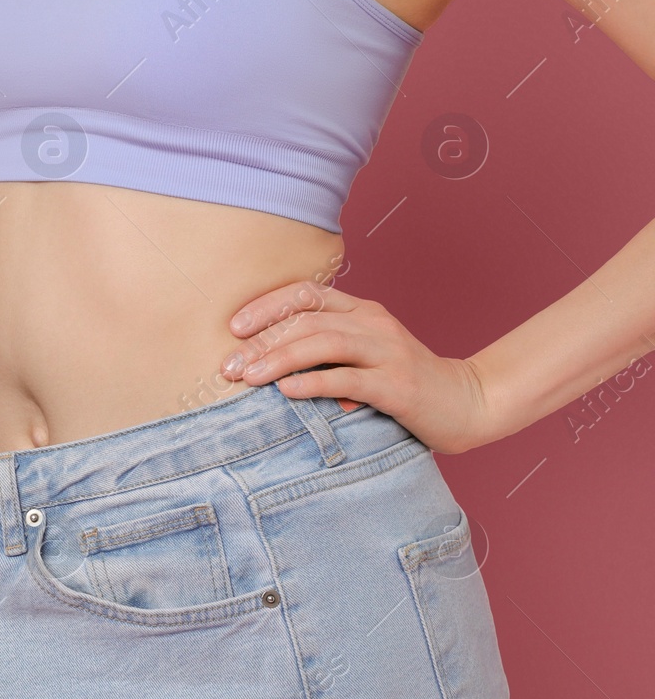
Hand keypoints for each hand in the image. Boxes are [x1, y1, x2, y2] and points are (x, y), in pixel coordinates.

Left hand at [219, 280, 493, 453]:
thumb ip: (325, 352)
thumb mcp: (363, 357)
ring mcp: (388, 352)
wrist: (469, 404)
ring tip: (248, 377)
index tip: (234, 328)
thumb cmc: (404, 384)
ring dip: (280, 359)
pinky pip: (348, 378)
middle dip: (262, 342)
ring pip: (324, 343)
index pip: (306, 294)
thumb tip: (265, 362)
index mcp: (362, 311)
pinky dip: (313, 383)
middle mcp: (374, 324)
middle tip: (227, 366)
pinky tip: (286, 391)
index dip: (266, 307)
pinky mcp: (398, 385)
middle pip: (307, 320)